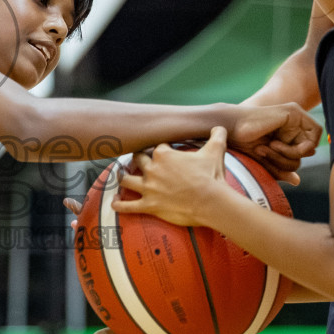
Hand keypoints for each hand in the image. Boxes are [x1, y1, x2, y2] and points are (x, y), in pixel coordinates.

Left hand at [112, 126, 231, 228]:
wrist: (211, 201)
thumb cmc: (211, 176)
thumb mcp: (216, 151)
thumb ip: (216, 136)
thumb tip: (219, 127)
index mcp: (163, 154)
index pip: (155, 147)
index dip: (159, 148)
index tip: (161, 151)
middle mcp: (152, 169)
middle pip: (137, 160)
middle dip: (137, 159)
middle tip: (137, 160)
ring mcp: (149, 188)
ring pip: (126, 180)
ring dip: (122, 178)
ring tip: (120, 176)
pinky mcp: (149, 205)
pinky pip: (128, 206)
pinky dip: (119, 204)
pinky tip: (113, 203)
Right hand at [227, 104, 320, 184]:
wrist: (230, 129)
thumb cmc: (244, 144)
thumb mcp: (266, 161)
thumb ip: (281, 170)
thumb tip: (297, 181)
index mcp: (289, 133)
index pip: (305, 153)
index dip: (292, 162)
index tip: (270, 159)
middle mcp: (295, 124)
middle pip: (308, 153)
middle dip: (288, 161)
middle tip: (266, 154)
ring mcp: (296, 117)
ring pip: (310, 148)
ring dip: (287, 155)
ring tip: (266, 148)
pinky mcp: (295, 112)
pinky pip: (311, 139)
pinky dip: (295, 149)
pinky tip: (275, 144)